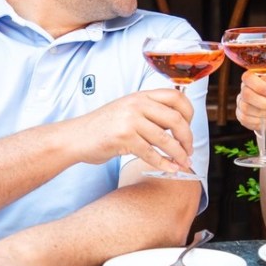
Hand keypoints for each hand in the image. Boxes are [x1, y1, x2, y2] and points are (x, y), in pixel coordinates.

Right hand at [73, 89, 194, 172]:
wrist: (76, 137)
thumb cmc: (104, 127)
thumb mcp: (128, 110)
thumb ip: (150, 112)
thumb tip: (178, 126)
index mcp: (141, 95)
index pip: (175, 96)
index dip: (189, 112)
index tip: (189, 127)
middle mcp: (137, 104)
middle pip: (176, 119)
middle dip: (187, 138)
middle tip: (189, 150)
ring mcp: (130, 120)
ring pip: (165, 139)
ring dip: (179, 154)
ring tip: (183, 163)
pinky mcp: (123, 138)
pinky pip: (151, 153)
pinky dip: (164, 163)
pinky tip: (170, 169)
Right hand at [236, 71, 265, 134]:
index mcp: (256, 79)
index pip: (248, 77)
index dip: (259, 86)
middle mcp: (246, 89)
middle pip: (246, 94)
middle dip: (264, 103)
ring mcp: (242, 102)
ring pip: (245, 108)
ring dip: (262, 113)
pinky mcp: (241, 115)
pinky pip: (244, 118)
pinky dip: (258, 121)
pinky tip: (265, 119)